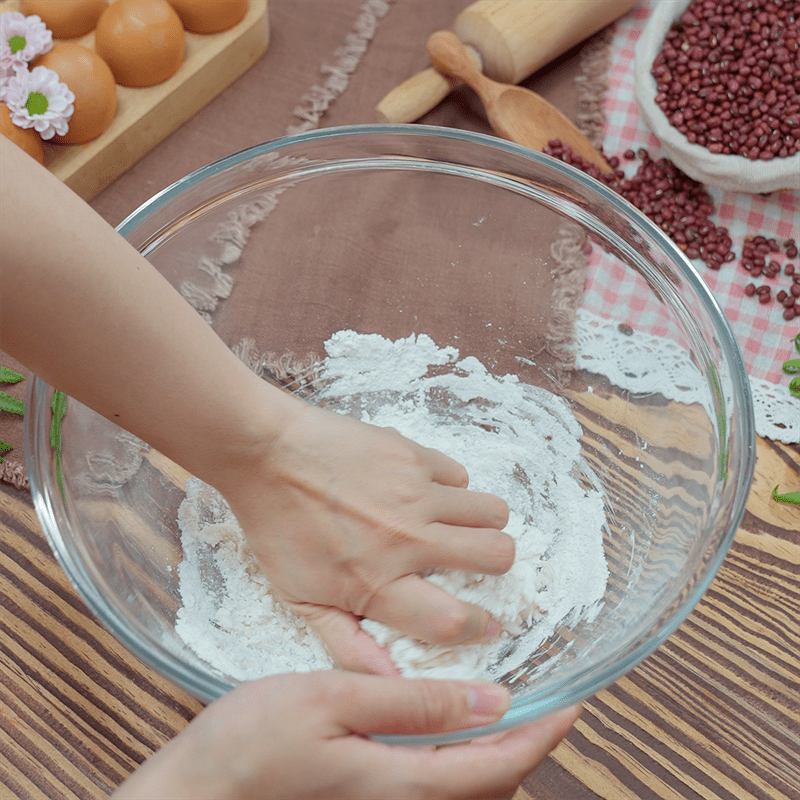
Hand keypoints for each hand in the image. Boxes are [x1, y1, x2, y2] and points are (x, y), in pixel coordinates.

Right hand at [111, 671, 581, 799]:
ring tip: (507, 707)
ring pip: (465, 791)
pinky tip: (446, 726)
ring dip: (496, 753)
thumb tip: (491, 701)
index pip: (502, 766)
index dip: (545, 732)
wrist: (192, 795)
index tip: (575, 700)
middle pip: (492, 788)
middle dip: (528, 746)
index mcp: (405, 787)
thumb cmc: (250, 746)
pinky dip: (460, 759)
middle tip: (545, 699)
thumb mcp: (333, 702)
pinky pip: (434, 789)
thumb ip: (413, 704)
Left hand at [217, 398, 513, 674]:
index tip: (484, 623)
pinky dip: (451, 487)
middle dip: (495, 567)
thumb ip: (347, 643)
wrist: (264, 453)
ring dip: (482, 523)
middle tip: (473, 563)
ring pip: (493, 512)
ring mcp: (414, 492)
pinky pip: (461, 475)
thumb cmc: (277, 527)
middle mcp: (405, 539)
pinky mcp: (413, 454)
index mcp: (376, 582)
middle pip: (497, 556)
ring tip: (456, 524)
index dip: (480, 628)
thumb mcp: (300, 599)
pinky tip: (423, 491)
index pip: (455, 620)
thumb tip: (391, 680)